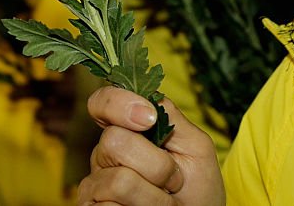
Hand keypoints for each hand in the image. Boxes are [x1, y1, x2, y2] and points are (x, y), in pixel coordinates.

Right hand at [76, 86, 224, 205]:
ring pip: (119, 180)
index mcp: (128, 130)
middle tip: (174, 180)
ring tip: (164, 202)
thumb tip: (146, 99)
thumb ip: (171, 116)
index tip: (149, 118)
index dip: (118, 103)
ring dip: (155, 197)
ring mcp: (95, 183)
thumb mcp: (195, 145)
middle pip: (115, 140)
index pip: (103, 102)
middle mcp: (106, 153)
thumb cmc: (198, 187)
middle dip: (157, 165)